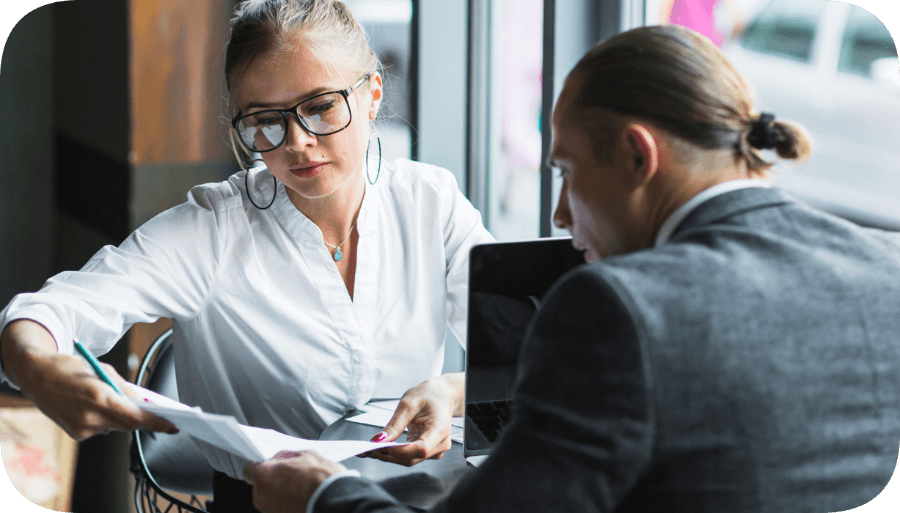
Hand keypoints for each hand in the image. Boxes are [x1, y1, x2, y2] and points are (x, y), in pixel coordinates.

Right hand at [2, 320, 177, 439]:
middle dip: (143, 419)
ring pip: (115, 427)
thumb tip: (145, 403)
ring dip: (123, 417)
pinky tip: (98, 407)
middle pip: (128, 424)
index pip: (135, 416)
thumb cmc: (72, 368)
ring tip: (119, 402)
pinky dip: (107, 420)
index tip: (174, 425)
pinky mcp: (76, 435)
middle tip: (160, 414)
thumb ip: (125, 388)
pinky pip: (102, 429)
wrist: (36, 375)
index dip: (157, 422)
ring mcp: (81, 428)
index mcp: (99, 396)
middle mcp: (90, 416)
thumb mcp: (103, 370)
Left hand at [244, 451, 345, 512]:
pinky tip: (302, 500)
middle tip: (292, 477)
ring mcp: (269, 511)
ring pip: (270, 499)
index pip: (249, 470)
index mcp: (263, 475)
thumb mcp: (305, 454)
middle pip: (261, 485)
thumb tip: (279, 458)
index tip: (271, 467)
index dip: (261, 467)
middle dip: (273, 481)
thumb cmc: (320, 478)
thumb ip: (286, 456)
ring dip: (281, 494)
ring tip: (301, 490)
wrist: (334, 503)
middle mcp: (260, 496)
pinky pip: (279, 508)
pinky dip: (287, 505)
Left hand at [362, 372, 463, 466]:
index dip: (399, 451)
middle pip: (412, 458)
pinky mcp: (428, 451)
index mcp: (440, 429)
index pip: (421, 448)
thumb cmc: (429, 395)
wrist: (443, 395)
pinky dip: (394, 454)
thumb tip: (378, 440)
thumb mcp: (408, 403)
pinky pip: (409, 456)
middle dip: (388, 455)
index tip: (379, 446)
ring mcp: (436, 449)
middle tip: (366, 449)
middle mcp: (441, 443)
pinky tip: (381, 448)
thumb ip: (394, 424)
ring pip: (409, 460)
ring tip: (370, 449)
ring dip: (389, 456)